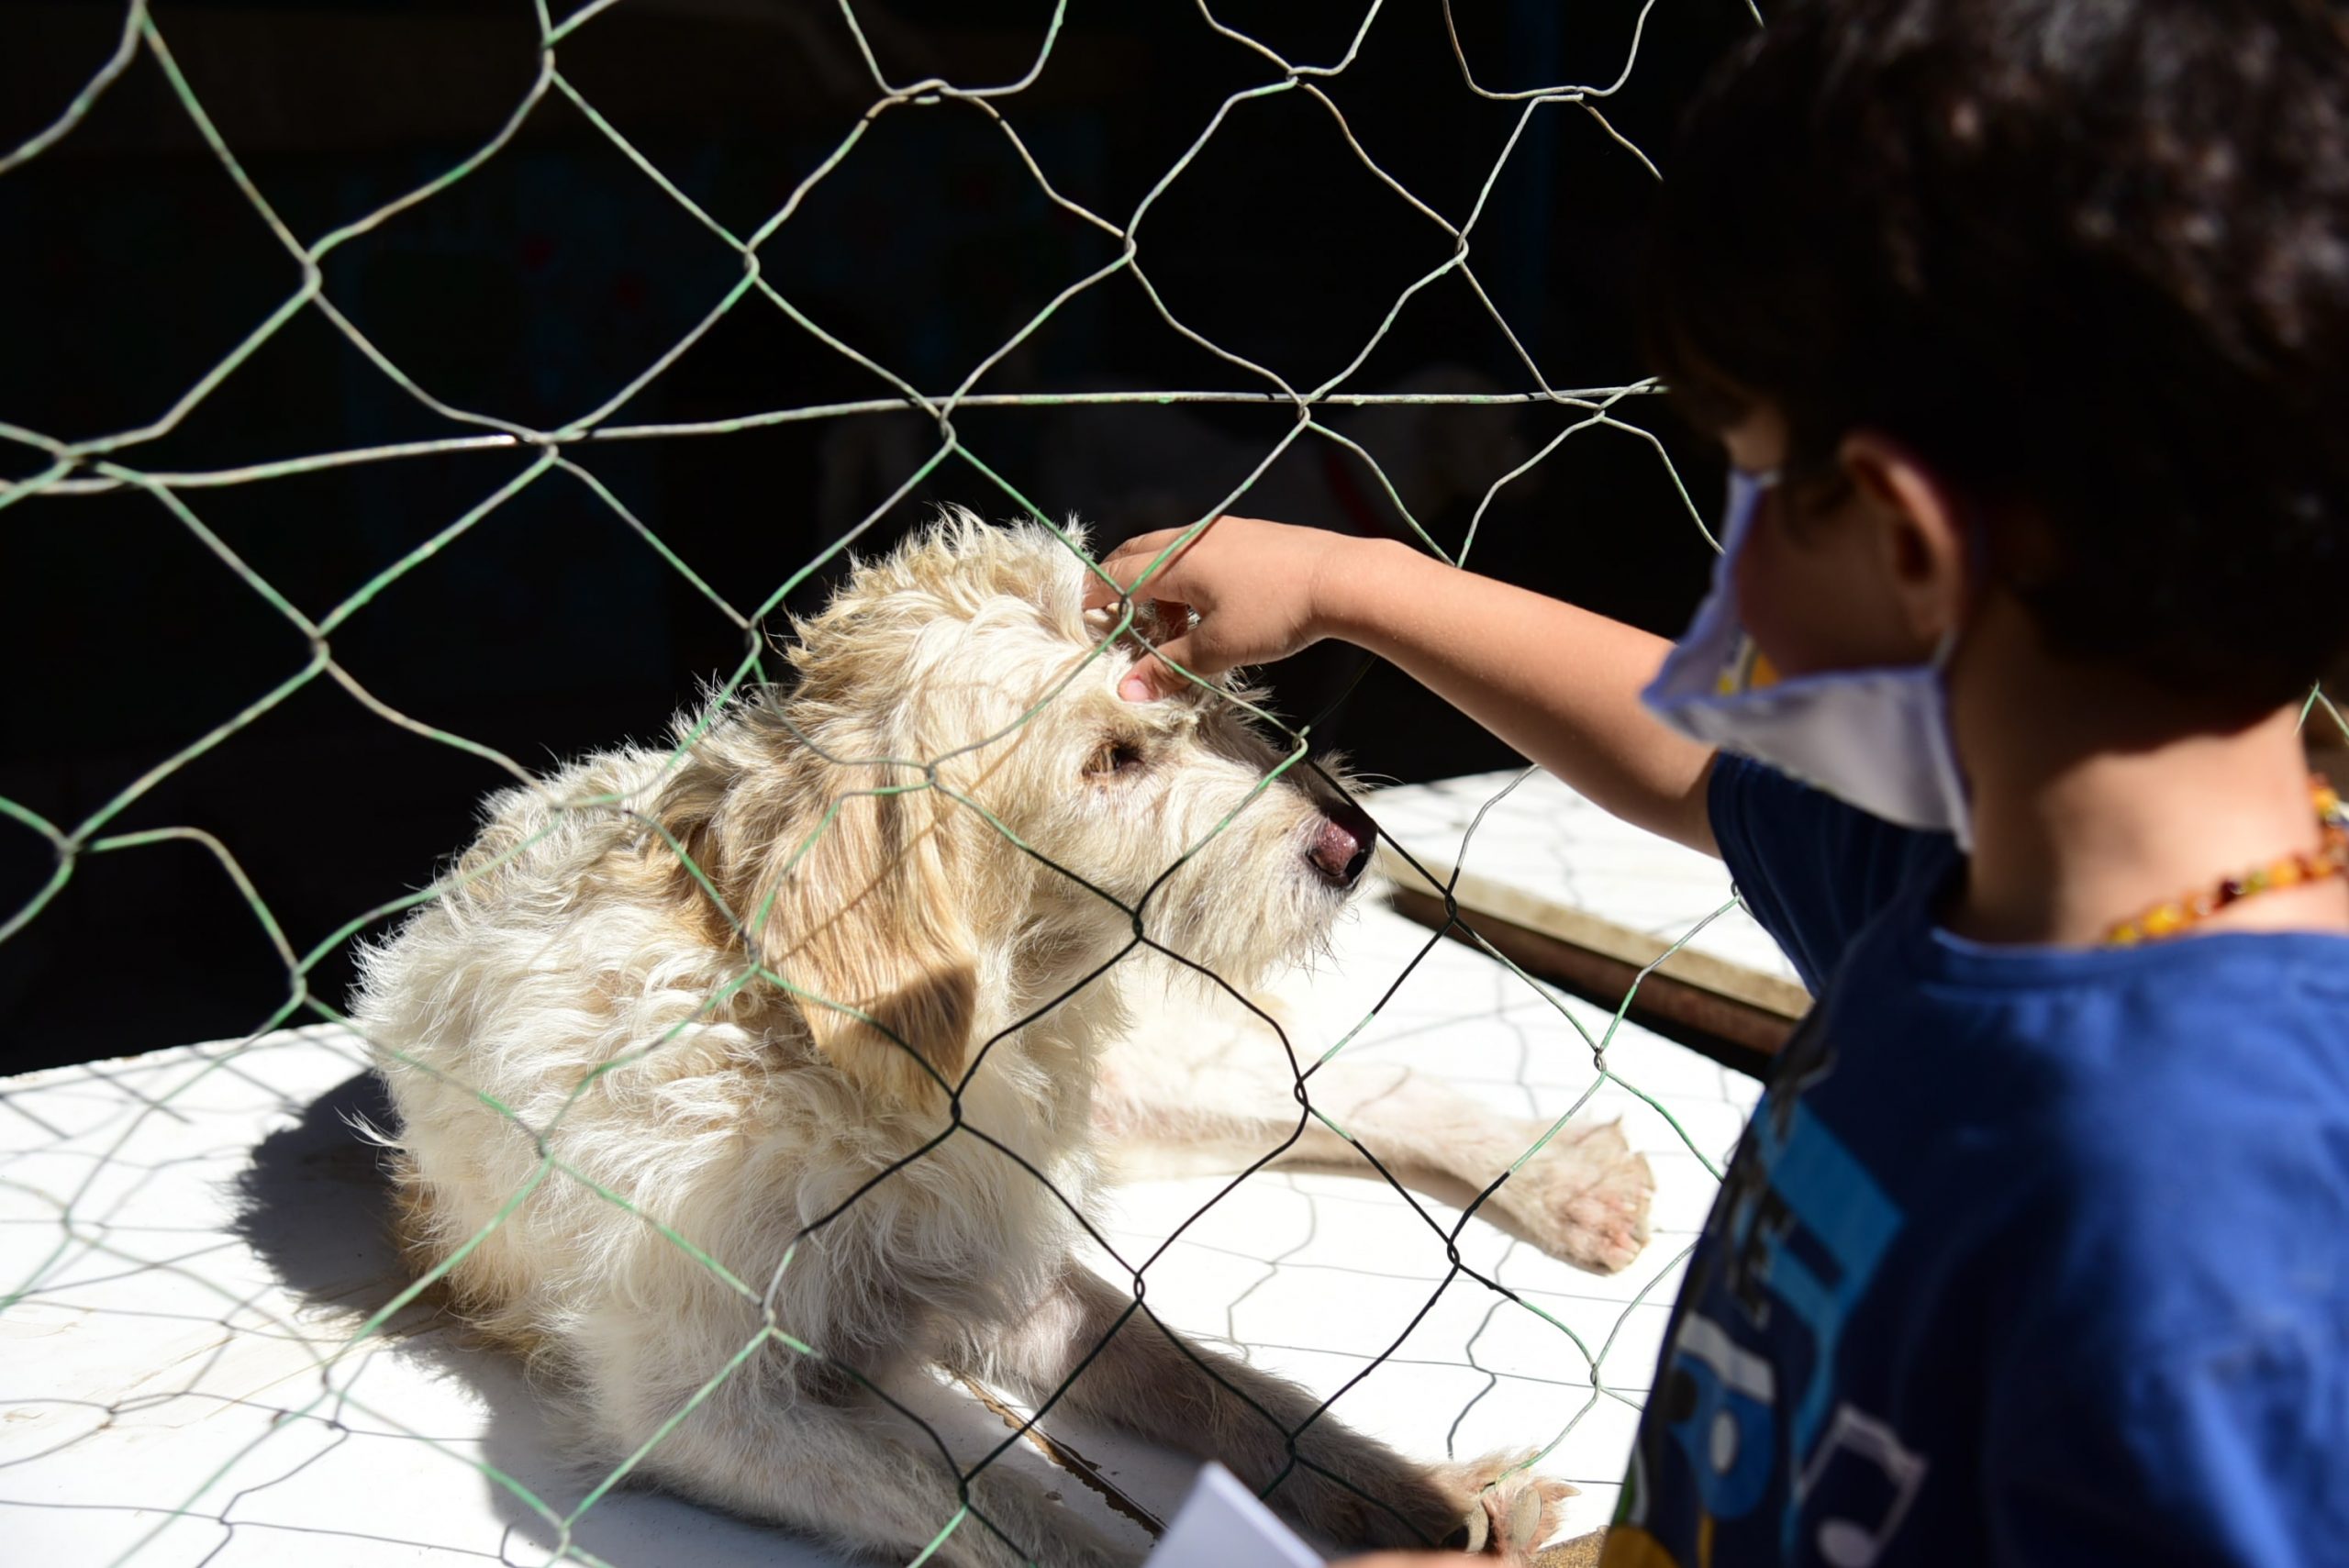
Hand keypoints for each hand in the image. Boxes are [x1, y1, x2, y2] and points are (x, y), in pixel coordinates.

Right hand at [1082, 516, 1362, 700]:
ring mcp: (1222, 530)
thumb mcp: (1218, 649)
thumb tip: (1127, 690)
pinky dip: (1187, 577)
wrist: (1342, 578)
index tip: (1088, 625)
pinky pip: (1199, 551)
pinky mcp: (1248, 534)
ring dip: (1157, 585)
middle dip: (1119, 586)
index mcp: (1174, 561)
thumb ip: (1169, 666)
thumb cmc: (1274, 613)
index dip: (1096, 601)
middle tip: (1120, 622)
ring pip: (1169, 552)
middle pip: (1136, 554)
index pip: (1115, 576)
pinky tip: (1209, 609)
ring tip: (1171, 628)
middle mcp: (1191, 537)